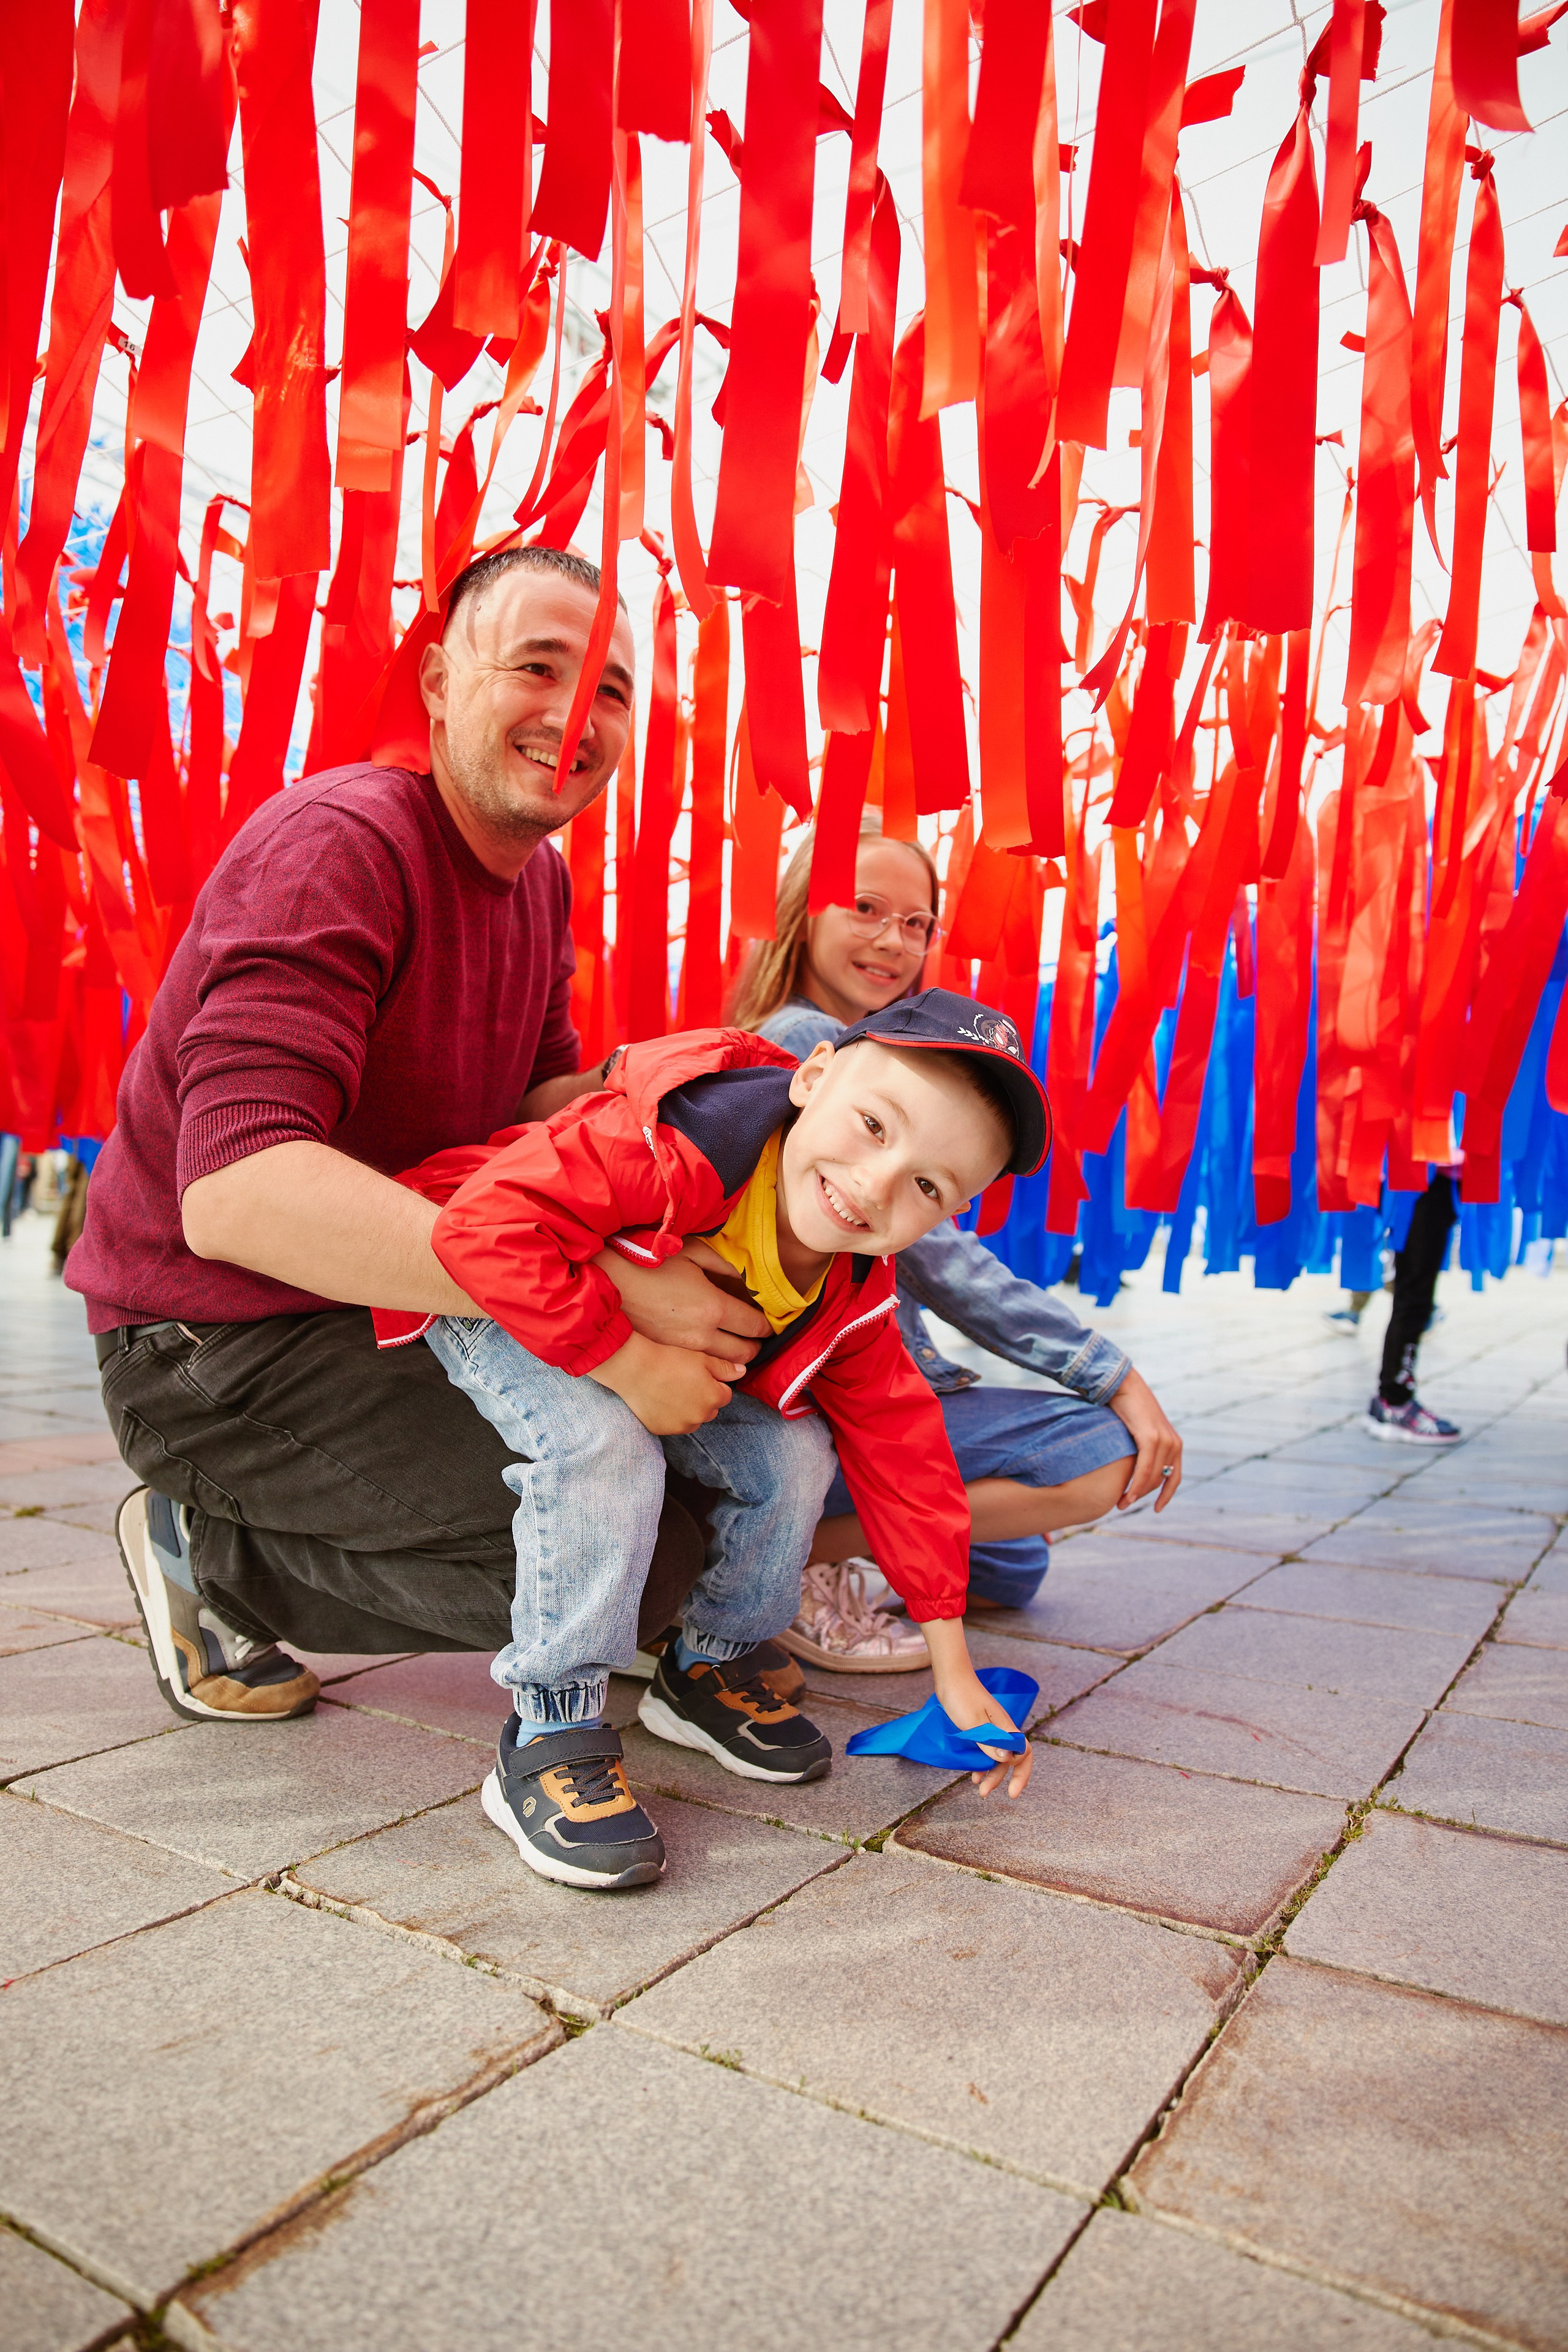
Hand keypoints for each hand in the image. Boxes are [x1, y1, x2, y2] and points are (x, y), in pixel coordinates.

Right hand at [586, 1332, 735, 1434]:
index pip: (725, 1395)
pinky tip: (660, 1400)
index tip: (698, 1374)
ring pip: (693, 1419)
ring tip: (671, 1390)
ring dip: (688, 1409)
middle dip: (703, 1398)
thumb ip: (725, 1368)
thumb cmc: (669, 1359)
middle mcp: (701, 1417)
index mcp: (714, 1398)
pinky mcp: (662, 1430)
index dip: (714, 1383)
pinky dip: (671, 1416)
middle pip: (710, 1409)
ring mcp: (681, 1426)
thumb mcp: (701, 1358)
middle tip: (684, 1381)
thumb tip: (742, 1372)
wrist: (635, 1369)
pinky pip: (674, 1425)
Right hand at [593, 1243, 769, 1370]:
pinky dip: (711, 1363)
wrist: (607, 1283)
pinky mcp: (668, 1354)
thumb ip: (724, 1265)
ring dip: (735, 1360)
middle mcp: (702, 1334)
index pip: (754, 1325)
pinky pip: (700, 1365)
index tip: (769, 1324)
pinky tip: (709, 1351)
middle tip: (758, 1340)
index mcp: (713, 1307)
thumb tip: (745, 1277)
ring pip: (722, 1365)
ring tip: (737, 1348)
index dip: (766, 1326)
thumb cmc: (650, 1263)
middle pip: (743, 1353)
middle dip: (755, 1348)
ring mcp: (683, 1349)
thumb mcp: (693, 1254)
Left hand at [922, 1619, 1032, 1798]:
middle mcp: (1002, 1729)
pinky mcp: (980, 1728)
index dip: (1021, 1774)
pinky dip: (982, 1763)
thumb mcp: (973, 1723)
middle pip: (1011, 1758)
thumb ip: (990, 1743)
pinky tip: (973, 1773)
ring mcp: (992, 1729)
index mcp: (1005, 1727)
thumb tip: (1007, 1760)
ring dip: (991, 1773)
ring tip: (978, 1788)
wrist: (950, 1678)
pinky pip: (987, 1750)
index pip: (1023, 1753)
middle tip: (985, 1794)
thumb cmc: (962, 1697)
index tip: (1012, 1792)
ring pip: (997, 1756)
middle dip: (1002, 1778)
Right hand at [1107, 1367, 1183, 1512]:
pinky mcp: (1151, 1438)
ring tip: (1121, 1503)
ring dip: (1137, 1494)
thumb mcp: (1141, 1430)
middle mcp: (1174, 1443)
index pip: (1175, 1477)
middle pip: (1161, 1480)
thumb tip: (1135, 1465)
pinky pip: (1144, 1469)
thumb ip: (1144, 1447)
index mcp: (1175, 1443)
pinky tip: (1127, 1494)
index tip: (1157, 1509)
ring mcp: (1164, 1440)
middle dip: (1143, 1495)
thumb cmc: (1128, 1407)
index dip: (1166, 1496)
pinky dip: (1136, 1484)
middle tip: (1124, 1504)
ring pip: (1153, 1478)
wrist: (1124, 1383)